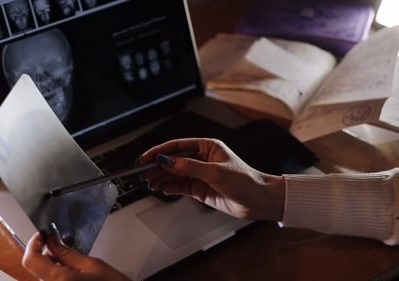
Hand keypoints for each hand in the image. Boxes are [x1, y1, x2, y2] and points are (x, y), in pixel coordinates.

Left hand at [22, 231, 130, 280]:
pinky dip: (57, 272)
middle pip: (37, 267)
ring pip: (43, 274)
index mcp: (59, 280)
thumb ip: (67, 253)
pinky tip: (72, 271)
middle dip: (47, 253)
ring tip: (72, 261)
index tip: (43, 235)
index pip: (30, 260)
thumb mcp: (91, 264)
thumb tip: (50, 241)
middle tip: (61, 243)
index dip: (34, 244)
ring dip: (52, 264)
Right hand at [139, 138, 284, 220]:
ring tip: (149, 182)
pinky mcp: (200, 188)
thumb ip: (189, 167)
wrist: (259, 201)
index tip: (146, 157)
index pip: (177, 146)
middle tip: (143, 173)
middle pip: (173, 161)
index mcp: (207, 147)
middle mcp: (202, 159)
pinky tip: (161, 188)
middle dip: (157, 167)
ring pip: (175, 174)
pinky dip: (170, 187)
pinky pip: (180, 186)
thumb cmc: (246, 181)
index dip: (160, 151)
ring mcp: (200, 174)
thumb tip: (168, 162)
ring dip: (161, 178)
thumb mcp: (216, 172)